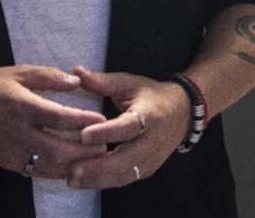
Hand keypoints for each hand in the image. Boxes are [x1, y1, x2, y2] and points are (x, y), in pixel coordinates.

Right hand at [0, 65, 107, 178]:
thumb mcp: (17, 71)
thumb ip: (48, 76)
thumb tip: (76, 83)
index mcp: (20, 104)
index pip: (58, 116)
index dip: (83, 120)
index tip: (102, 119)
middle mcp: (17, 131)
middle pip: (58, 148)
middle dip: (85, 150)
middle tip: (106, 146)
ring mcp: (12, 152)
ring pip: (50, 166)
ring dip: (75, 165)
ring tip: (95, 160)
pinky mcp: (9, 164)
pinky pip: (38, 172)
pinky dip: (57, 172)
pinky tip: (72, 167)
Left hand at [65, 67, 190, 189]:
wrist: (181, 113)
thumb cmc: (151, 95)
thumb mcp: (130, 83)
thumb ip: (103, 81)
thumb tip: (77, 72)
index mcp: (149, 115)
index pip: (127, 127)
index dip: (106, 133)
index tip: (83, 136)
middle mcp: (152, 142)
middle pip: (126, 159)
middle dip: (98, 166)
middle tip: (72, 169)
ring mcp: (151, 160)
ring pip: (124, 174)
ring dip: (98, 179)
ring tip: (73, 179)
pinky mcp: (147, 171)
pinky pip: (124, 180)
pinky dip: (104, 182)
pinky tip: (84, 182)